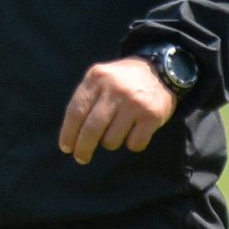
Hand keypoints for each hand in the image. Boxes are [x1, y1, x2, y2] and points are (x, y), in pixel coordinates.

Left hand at [58, 57, 177, 164]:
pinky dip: (132, 144)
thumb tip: (71, 136)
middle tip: (81, 158)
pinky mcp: (151, 116)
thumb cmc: (124, 81)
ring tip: (119, 130)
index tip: (66, 147)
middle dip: (83, 148)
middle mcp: (115, 89)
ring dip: (111, 142)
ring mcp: (134, 103)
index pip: (75, 111)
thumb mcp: (102, 78)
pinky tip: (135, 132)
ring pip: (111, 140)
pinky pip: (134, 144)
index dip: (68, 133)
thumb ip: (86, 100)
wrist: (162, 70)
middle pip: (91, 129)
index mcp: (97, 77)